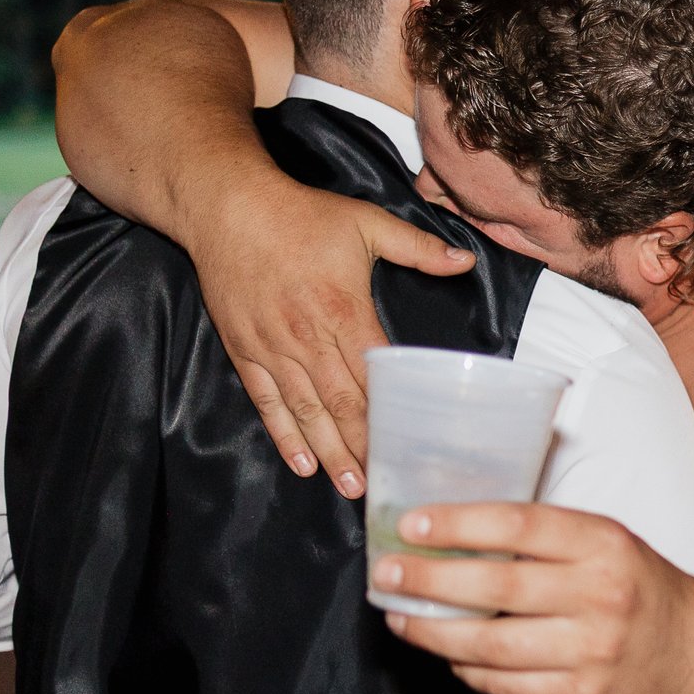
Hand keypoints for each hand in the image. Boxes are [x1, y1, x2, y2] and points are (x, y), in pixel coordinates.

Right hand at [188, 175, 474, 496]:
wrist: (228, 208)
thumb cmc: (301, 215)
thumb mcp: (366, 222)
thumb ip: (418, 248)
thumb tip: (465, 259)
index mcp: (343, 311)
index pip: (373, 373)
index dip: (389, 411)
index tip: (408, 443)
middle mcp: (306, 338)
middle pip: (340, 403)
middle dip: (362, 446)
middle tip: (382, 484)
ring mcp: (272, 348)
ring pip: (304, 411)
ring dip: (327, 452)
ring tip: (348, 486)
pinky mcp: (244, 350)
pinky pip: (266, 401)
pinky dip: (283, 434)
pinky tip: (299, 462)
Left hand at [375, 502, 693, 693]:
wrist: (691, 650)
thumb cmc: (635, 585)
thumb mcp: (605, 541)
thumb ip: (543, 538)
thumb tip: (451, 534)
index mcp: (605, 545)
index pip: (519, 526)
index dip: (458, 524)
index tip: (411, 525)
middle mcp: (602, 596)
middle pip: (497, 588)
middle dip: (429, 582)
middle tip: (387, 574)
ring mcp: (593, 652)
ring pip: (492, 646)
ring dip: (435, 633)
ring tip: (402, 619)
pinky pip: (506, 686)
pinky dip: (469, 671)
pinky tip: (450, 656)